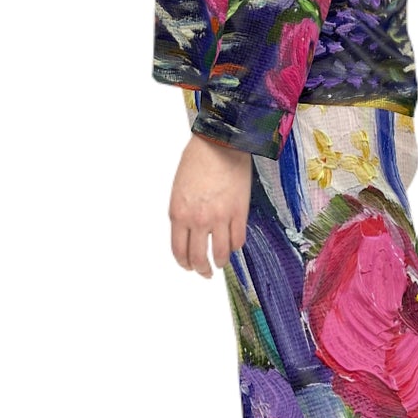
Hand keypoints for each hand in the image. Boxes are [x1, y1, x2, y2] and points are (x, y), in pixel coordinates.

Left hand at [170, 128, 253, 276]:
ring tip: (221, 263)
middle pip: (198, 258)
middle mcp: (198, 220)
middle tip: (205, 273)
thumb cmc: (197, 160)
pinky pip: (238, 240)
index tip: (189, 266)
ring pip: (220, 254)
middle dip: (201, 270)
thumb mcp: (179, 190)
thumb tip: (190, 233)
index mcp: (178, 214)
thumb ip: (183, 214)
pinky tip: (233, 244)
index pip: (179, 250)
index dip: (184, 263)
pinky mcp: (239, 213)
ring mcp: (220, 218)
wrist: (220, 144)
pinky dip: (235, 246)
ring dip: (220, 263)